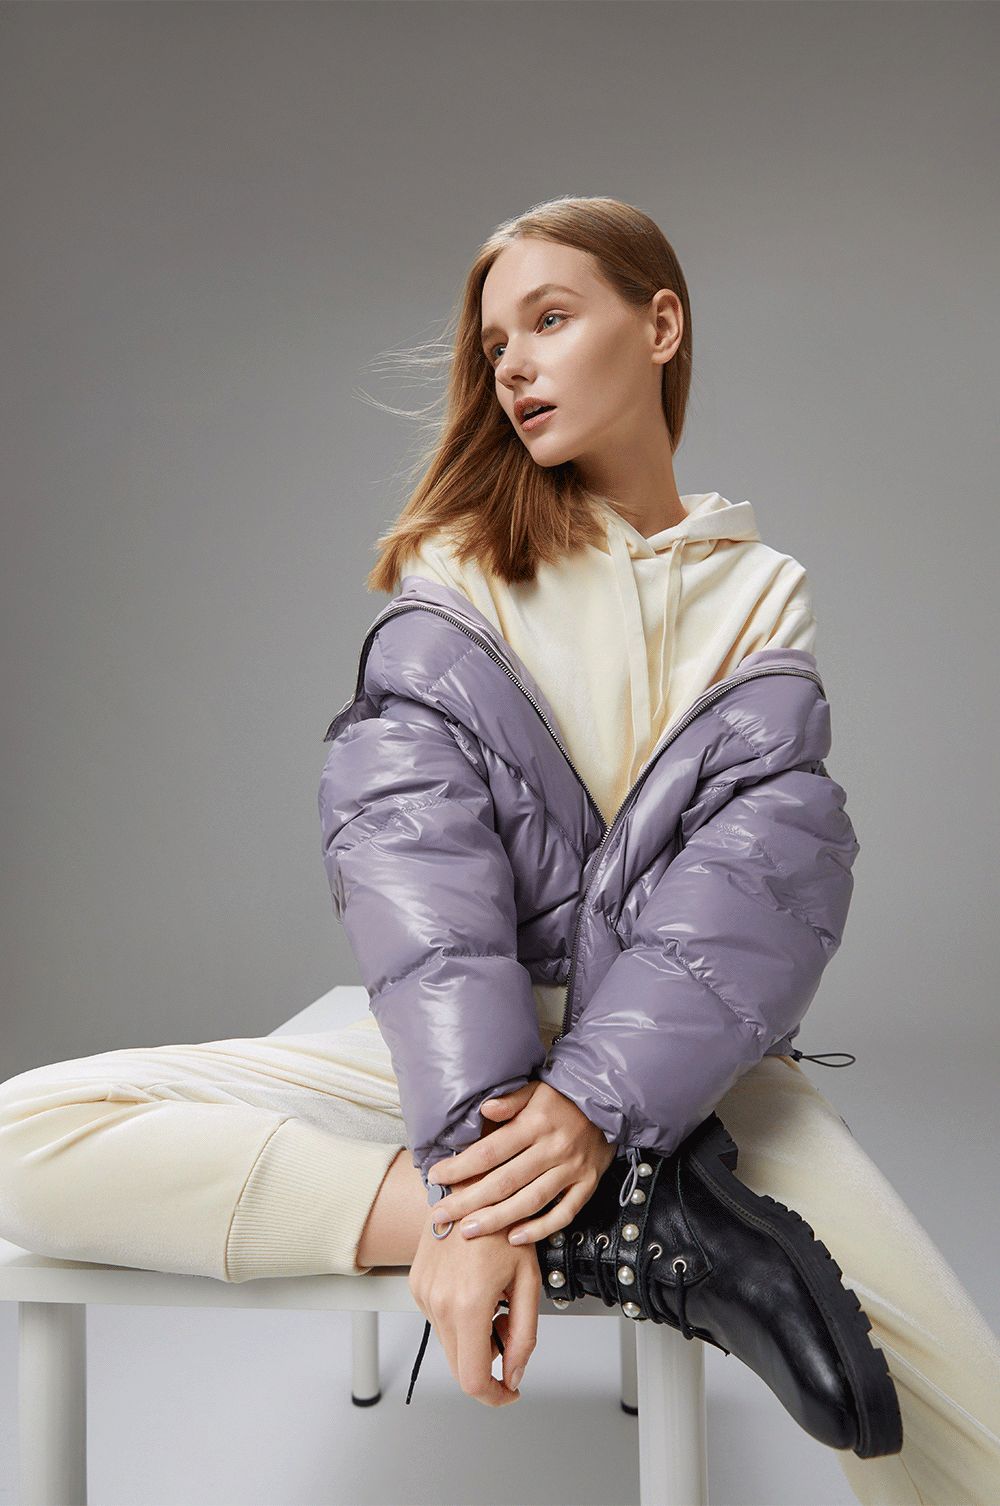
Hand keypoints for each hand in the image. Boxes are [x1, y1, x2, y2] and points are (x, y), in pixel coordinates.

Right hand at [408, 1199, 538, 1405]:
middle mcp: (438, 1304)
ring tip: (493, 1299)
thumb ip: (524, 1335)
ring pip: (449, 1343)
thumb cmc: (502, 1226)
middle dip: (488, 1361)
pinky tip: (474, 1288)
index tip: (510, 1390)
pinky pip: (439, 1320)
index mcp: (468, 1305)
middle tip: (507, 1327)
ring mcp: (424, 1295)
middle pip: (460, 1365)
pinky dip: (459, 1319)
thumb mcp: (527, 1282)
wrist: (468, 1190)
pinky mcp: (417, 1286)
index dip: (495, 1395)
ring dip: (473, 1338)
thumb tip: (515, 1373)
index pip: (473, 1379)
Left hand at [427, 1081, 617, 1245]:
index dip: (461, 1167)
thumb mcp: (535, 1089)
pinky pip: (563, 1214)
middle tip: (442, 1215)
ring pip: (530, 1202)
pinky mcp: (587, 1185)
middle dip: (469, 1201)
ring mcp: (572, 1169)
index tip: (436, 1177)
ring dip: (497, 1219)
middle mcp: (553, 1149)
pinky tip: (515, 1238)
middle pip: (505, 1182)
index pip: (490, 1151)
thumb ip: (509, 1100)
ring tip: (468, 1231)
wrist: (610, 1102)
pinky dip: (539, 1229)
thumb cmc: (564, 1098)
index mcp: (535, 1124)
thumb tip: (484, 1108)